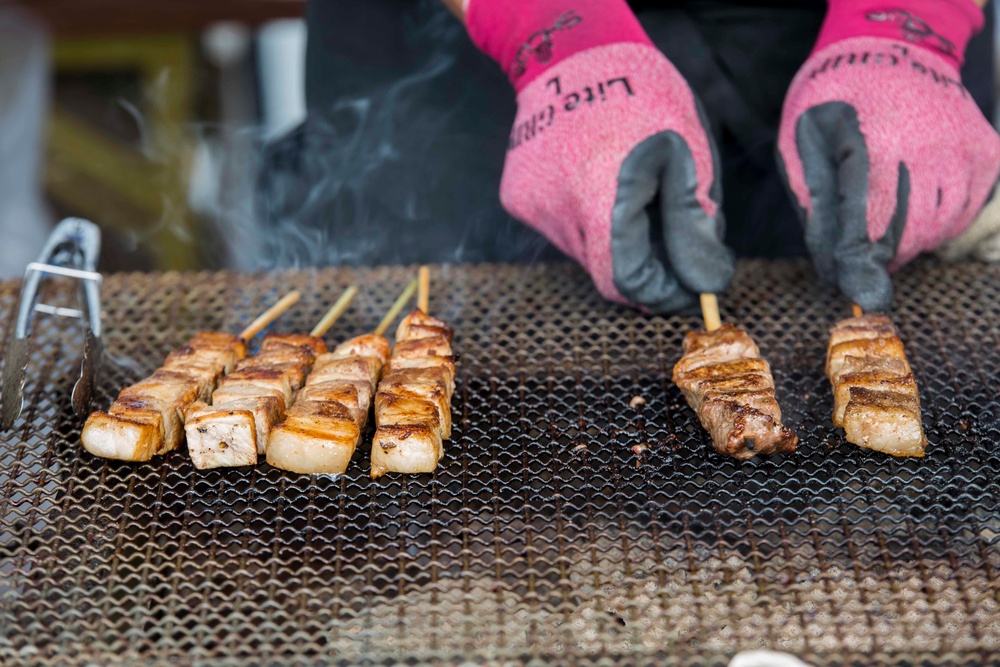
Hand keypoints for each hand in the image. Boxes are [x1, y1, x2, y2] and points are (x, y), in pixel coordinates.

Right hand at [466, 0, 733, 311]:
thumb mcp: (687, 152)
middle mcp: (558, 211)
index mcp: (602, 197)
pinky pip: (561, 227)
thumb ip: (693, 225)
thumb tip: (703, 282)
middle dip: (641, 261)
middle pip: (604, 271)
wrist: (570, 52)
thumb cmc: (640, 93)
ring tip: (627, 187)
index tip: (686, 286)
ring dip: (612, 238)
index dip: (660, 292)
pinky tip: (592, 175)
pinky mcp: (518, 199)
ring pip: (583, 252)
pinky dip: (585, 217)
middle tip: (667, 229)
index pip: (626, 282)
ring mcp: (532, 207)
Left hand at [777, 0, 999, 310]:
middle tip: (860, 254)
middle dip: (880, 255)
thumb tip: (832, 267)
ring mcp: (963, 150)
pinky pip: (964, 211)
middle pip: (908, 237)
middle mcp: (927, 148)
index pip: (868, 226)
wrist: (892, 48)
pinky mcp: (986, 153)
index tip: (856, 290)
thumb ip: (817, 206)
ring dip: (910, 240)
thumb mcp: (802, 145)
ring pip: (940, 230)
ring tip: (886, 219)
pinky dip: (938, 220)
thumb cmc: (834, 98)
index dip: (858, 266)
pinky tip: (914, 202)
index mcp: (872, 145)